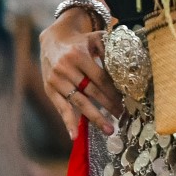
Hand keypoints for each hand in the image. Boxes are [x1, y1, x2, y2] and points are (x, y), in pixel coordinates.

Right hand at [39, 14, 122, 136]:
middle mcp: (65, 68)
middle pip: (91, 91)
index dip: (113, 91)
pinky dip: (68, 122)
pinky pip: (61, 108)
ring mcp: (56, 80)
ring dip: (94, 117)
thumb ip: (109, 51)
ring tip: (108, 129)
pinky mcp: (49, 89)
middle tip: (122, 117)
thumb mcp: (95, 39)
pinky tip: (75, 136)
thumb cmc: (80, 41)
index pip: (100, 78)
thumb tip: (126, 69)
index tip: (126, 102)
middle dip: (108, 105)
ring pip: (78, 102)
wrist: (52, 40)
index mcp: (78, 55)